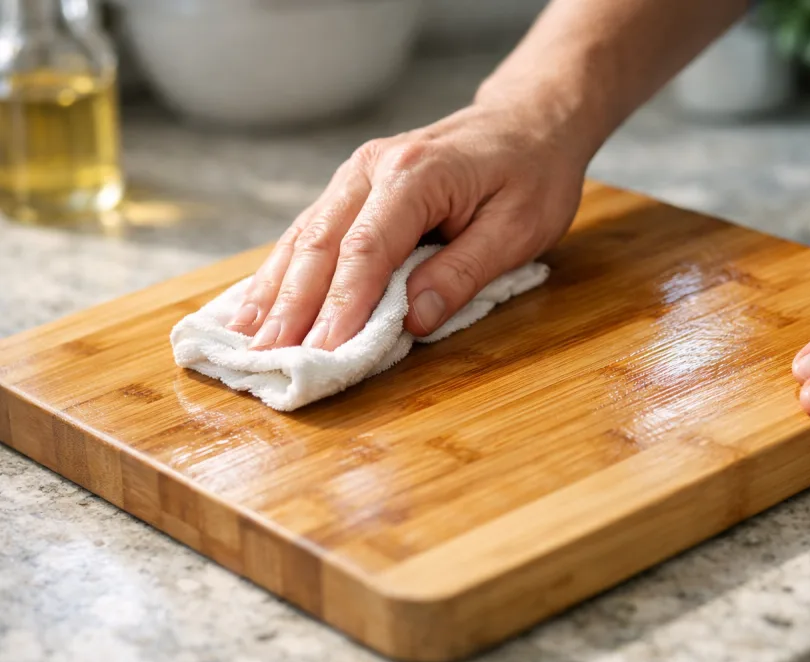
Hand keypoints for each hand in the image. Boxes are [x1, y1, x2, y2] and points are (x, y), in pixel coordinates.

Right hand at [227, 103, 587, 350]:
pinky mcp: (354, 187)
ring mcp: (357, 174)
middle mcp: (373, 168)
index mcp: (415, 175)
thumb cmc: (532, 174)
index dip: (342, 306)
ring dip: (274, 291)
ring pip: (304, 237)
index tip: (323, 352)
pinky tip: (260, 301)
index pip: (366, 250)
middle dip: (291, 307)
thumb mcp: (518, 229)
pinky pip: (311, 231)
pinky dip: (283, 270)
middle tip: (266, 359)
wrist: (528, 121)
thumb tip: (414, 321)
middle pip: (321, 245)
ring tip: (246, 339)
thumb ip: (463, 273)